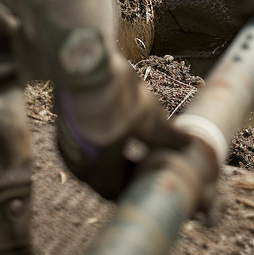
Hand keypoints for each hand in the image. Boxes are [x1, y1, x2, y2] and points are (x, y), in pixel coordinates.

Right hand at [55, 52, 190, 199]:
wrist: (87, 63)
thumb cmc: (118, 98)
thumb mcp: (149, 120)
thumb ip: (167, 137)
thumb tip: (188, 143)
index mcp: (95, 171)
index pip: (114, 191)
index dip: (135, 184)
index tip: (152, 175)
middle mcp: (76, 161)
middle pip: (104, 174)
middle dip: (128, 166)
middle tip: (151, 156)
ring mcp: (68, 140)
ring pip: (95, 154)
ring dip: (116, 150)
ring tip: (140, 136)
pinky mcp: (66, 120)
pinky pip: (87, 136)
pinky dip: (104, 134)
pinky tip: (120, 119)